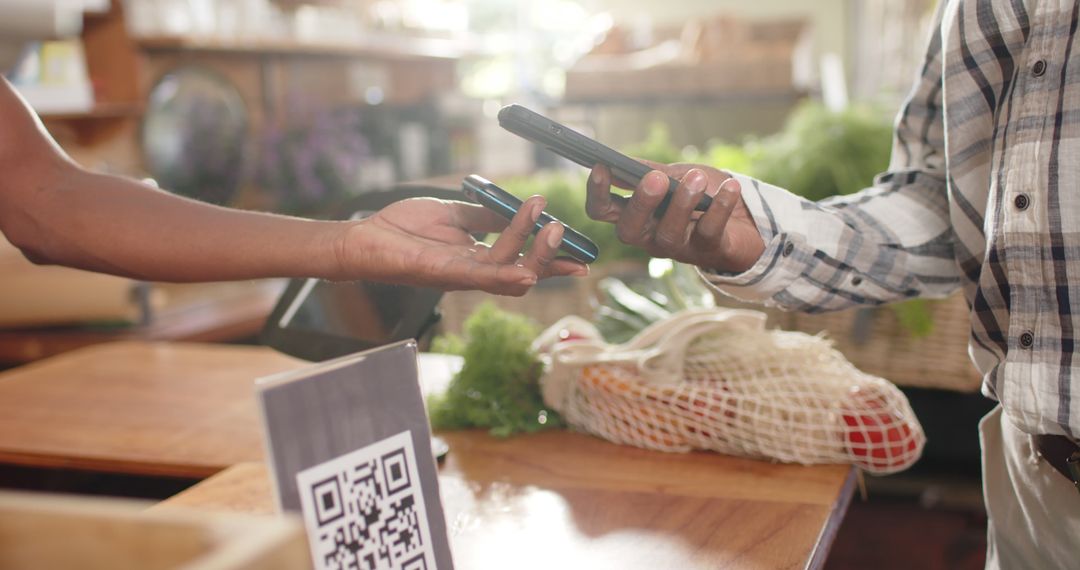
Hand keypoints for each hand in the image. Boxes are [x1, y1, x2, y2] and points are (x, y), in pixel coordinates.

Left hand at [338, 197, 588, 295]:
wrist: (365, 237)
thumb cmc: (402, 227)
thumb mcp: (452, 213)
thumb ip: (482, 214)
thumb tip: (514, 209)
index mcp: (478, 258)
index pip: (524, 261)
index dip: (553, 260)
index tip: (581, 256)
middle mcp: (475, 272)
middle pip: (525, 271)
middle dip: (550, 256)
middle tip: (563, 231)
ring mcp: (463, 276)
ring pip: (511, 274)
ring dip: (534, 253)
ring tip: (550, 227)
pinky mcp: (446, 274)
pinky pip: (482, 278)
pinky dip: (507, 276)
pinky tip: (527, 270)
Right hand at [586, 162, 764, 272]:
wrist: (745, 219)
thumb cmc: (702, 195)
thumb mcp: (674, 176)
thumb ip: (649, 171)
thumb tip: (621, 162)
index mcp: (635, 215)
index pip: (602, 211)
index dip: (597, 192)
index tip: (601, 167)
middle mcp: (649, 236)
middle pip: (629, 230)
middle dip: (641, 202)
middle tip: (656, 178)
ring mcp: (677, 247)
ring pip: (669, 233)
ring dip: (682, 202)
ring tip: (696, 177)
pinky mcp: (708, 250)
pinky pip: (709, 231)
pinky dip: (720, 206)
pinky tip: (730, 187)